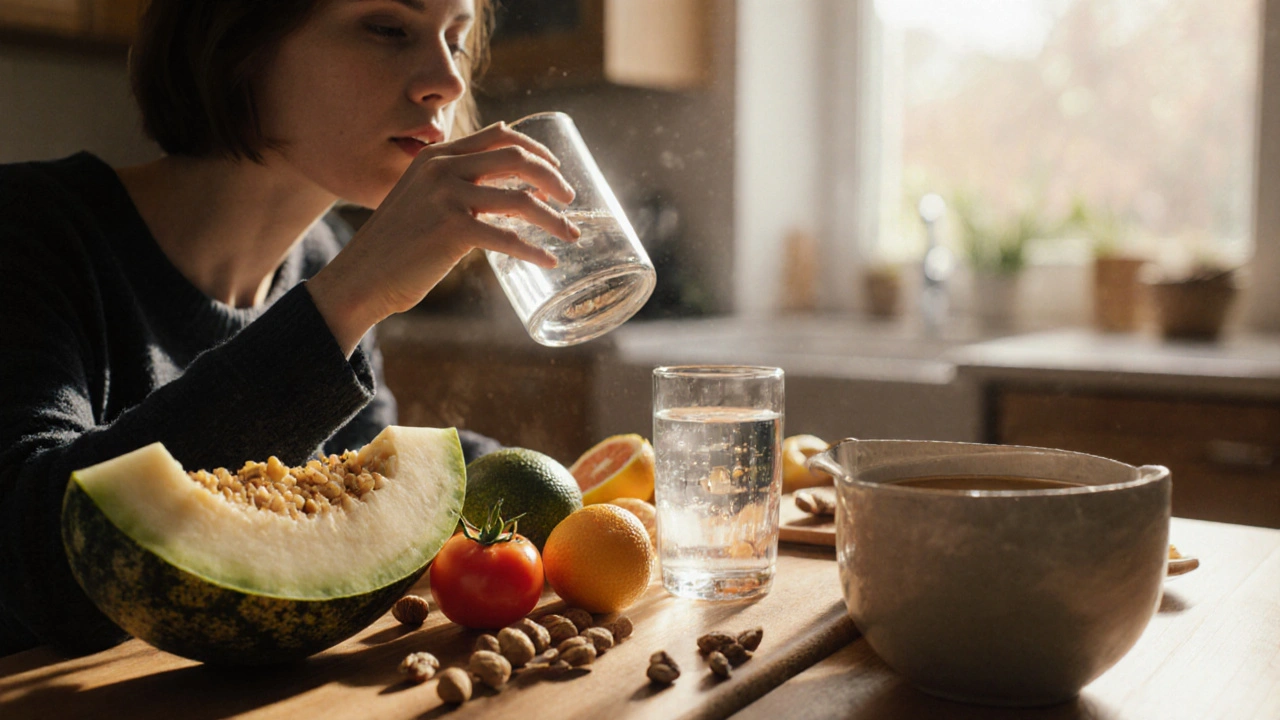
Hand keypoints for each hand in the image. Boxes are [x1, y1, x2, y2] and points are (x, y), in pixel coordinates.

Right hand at [308, 122, 579, 355]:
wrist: (361, 277)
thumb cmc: (396, 245)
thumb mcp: (422, 199)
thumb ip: (454, 187)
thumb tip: (505, 192)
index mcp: (437, 156)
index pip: (499, 135)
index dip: (535, 149)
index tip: (555, 168)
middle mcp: (442, 168)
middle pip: (517, 159)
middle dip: (553, 178)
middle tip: (571, 199)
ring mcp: (446, 197)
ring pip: (520, 199)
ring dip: (554, 219)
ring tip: (571, 234)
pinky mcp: (451, 230)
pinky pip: (507, 238)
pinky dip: (534, 250)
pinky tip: (548, 260)